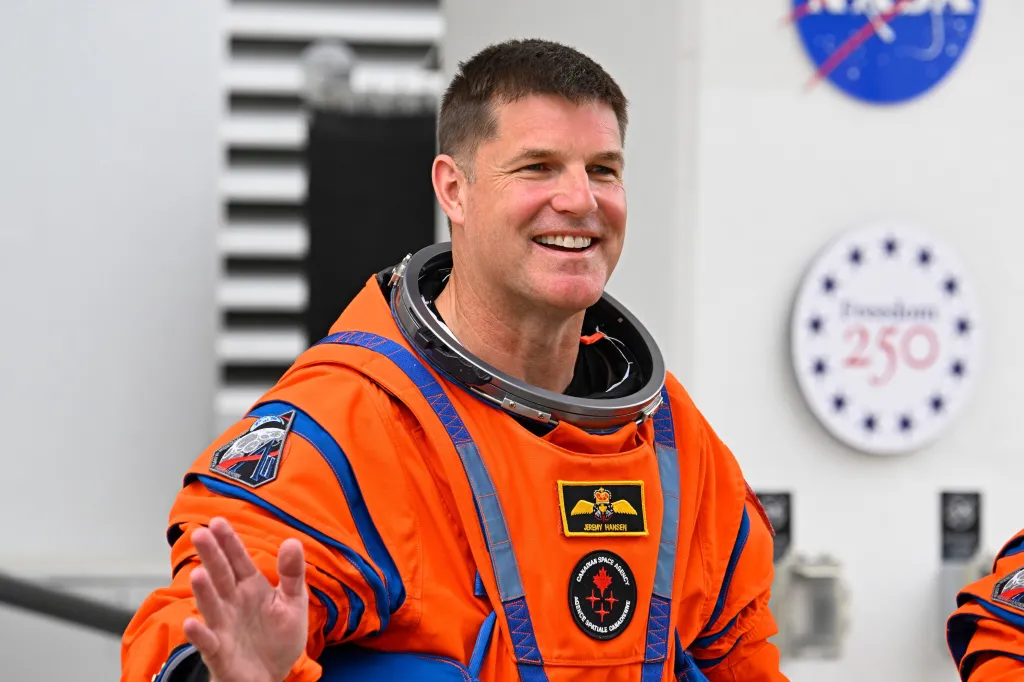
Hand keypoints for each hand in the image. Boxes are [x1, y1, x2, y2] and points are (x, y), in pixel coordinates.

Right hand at [182, 518, 308, 681]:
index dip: (229, 542)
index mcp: (251, 587)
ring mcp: (223, 626)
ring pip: (211, 605)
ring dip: (204, 591)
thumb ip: (292, 573)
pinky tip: (192, 622)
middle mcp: (232, 603)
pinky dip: (199, 634)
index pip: (238, 560)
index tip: (218, 521)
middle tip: (200, 534)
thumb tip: (292, 541)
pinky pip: (207, 642)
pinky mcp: (219, 652)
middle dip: (211, 556)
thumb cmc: (278, 638)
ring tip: (198, 574)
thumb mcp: (293, 602)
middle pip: (221, 576)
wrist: (272, 677)